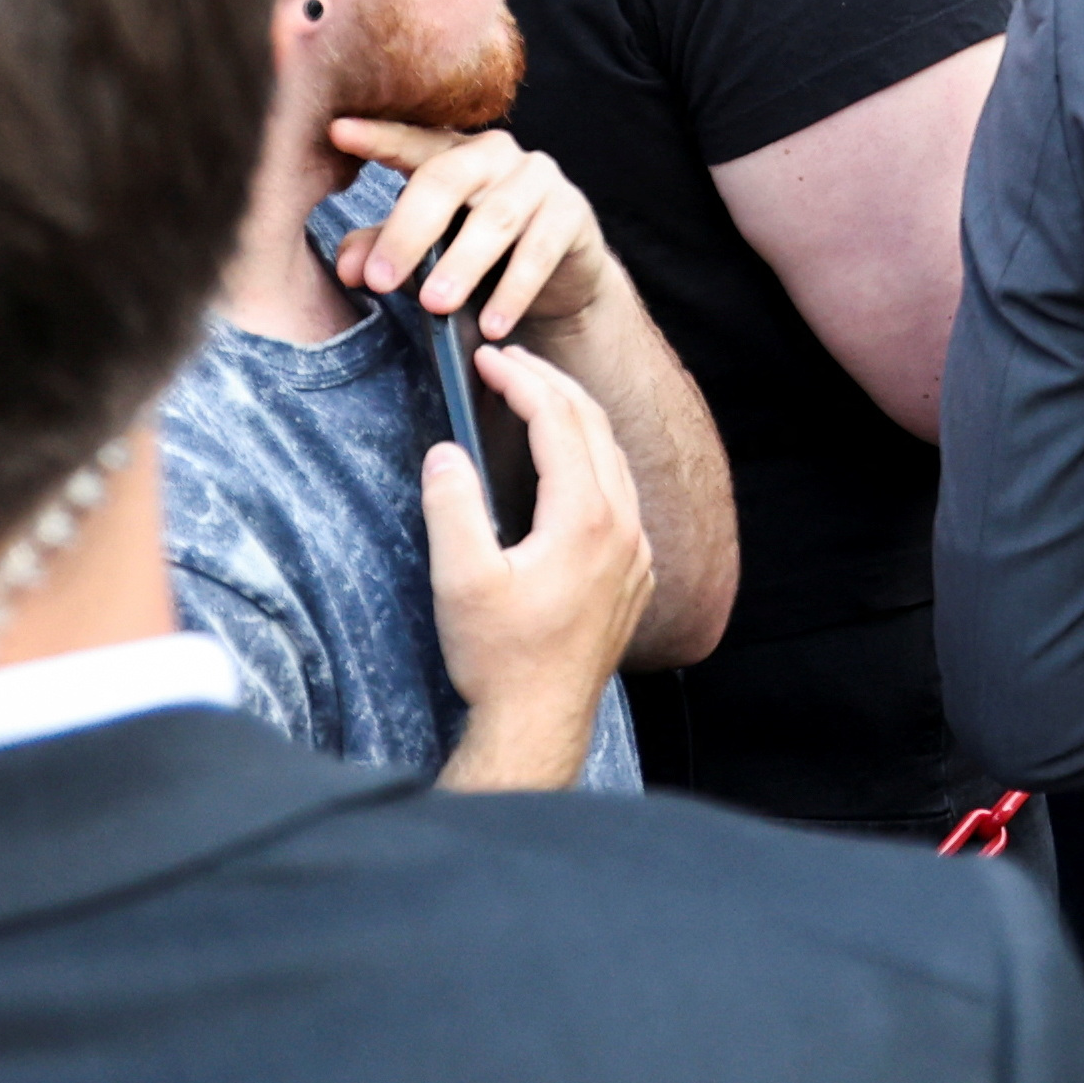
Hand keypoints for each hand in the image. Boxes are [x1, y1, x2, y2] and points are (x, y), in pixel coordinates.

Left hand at [329, 122, 610, 343]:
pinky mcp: (572, 212)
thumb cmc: (481, 255)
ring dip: (461, 265)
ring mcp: (538, 178)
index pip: (411, 142)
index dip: (378, 136)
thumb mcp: (426, 251)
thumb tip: (349, 270)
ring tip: (435, 305)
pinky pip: (540, 250)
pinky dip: (513, 290)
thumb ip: (384, 249)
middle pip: (447, 178)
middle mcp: (495, 154)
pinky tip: (491, 324)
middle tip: (380, 279)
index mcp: (451, 153)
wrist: (560, 280)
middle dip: (409, 231)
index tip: (338, 133)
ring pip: (495, 217)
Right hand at [423, 342, 654, 777]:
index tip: (487, 358)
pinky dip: (592, 461)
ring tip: (533, 398)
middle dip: (551, 385)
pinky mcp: (635, 575)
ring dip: (575, 420)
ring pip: (613, 459)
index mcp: (585, 518)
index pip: (559, 421)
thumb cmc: (500, 657)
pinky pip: (621, 495)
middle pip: (594, 428)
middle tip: (508, 362)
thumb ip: (452, 506)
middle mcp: (623, 527)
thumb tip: (447, 452)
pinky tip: (564, 465)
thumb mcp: (461, 579)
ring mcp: (636, 552)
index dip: (521, 381)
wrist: (540, 723)